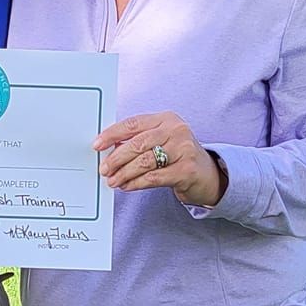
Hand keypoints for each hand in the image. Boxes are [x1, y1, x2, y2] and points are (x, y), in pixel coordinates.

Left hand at [95, 113, 222, 206]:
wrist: (207, 174)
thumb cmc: (178, 156)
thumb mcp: (161, 141)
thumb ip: (138, 141)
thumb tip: (109, 150)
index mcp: (166, 119)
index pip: (134, 124)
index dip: (113, 134)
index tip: (97, 145)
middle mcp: (177, 131)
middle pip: (138, 143)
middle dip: (117, 157)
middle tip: (104, 168)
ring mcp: (184, 150)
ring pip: (144, 162)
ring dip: (124, 173)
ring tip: (113, 180)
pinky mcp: (186, 170)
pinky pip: (154, 177)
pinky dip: (136, 183)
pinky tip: (127, 186)